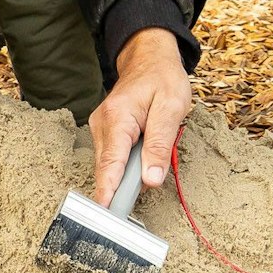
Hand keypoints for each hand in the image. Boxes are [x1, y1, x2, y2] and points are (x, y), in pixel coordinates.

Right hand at [88, 29, 190, 207]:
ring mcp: (101, 128)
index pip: (111, 163)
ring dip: (126, 176)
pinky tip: (139, 165)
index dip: (109, 191)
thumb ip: (160, 144)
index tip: (106, 213)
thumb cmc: (163, 79)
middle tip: (136, 204)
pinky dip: (125, 167)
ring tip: (146, 174)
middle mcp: (102, 124)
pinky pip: (113, 158)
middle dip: (122, 188)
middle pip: (108, 169)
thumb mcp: (172, 108)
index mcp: (117, 117)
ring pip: (110, 165)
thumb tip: (151, 179)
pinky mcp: (106, 132)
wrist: (150, 58)